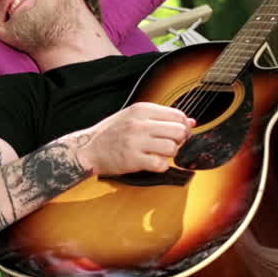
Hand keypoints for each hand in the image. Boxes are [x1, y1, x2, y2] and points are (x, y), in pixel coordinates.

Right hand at [78, 102, 194, 176]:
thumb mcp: (133, 117)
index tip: (179, 133)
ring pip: (172, 148)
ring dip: (169, 154)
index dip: (184, 126)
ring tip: (158, 154)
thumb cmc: (110, 133)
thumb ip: (160, 118)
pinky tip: (152, 163)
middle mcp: (139, 124)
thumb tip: (190, 121)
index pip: (177, 115)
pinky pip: (161, 164)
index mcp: (140, 110)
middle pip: (178, 131)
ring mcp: (136, 141)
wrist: (87, 149)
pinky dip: (161, 166)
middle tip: (170, 145)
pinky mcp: (133, 159)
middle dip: (180, 140)